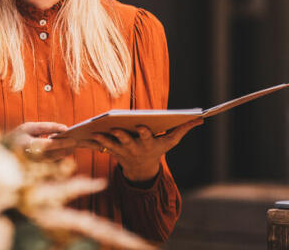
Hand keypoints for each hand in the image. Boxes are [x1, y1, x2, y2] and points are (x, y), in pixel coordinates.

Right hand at [6, 122, 76, 160]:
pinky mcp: (34, 171)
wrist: (3, 151)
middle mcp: (28, 157)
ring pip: (52, 161)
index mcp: (26, 144)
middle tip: (76, 144)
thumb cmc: (18, 136)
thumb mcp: (29, 127)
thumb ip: (46, 127)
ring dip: (63, 154)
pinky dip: (58, 158)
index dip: (61, 143)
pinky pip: (49, 165)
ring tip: (72, 147)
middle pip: (52, 155)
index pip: (47, 144)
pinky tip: (65, 152)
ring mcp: (31, 166)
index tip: (73, 140)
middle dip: (65, 149)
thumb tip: (64, 128)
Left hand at [79, 119, 202, 181]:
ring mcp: (123, 151)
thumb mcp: (171, 141)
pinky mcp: (113, 151)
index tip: (140, 125)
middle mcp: (135, 148)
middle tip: (115, 128)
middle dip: (121, 135)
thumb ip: (183, 129)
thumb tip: (200, 118)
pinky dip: (95, 140)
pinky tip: (88, 132)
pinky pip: (102, 146)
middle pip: (127, 141)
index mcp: (149, 143)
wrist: (142, 169)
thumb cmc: (158, 149)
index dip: (144, 132)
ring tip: (96, 130)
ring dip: (104, 138)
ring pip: (112, 144)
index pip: (147, 137)